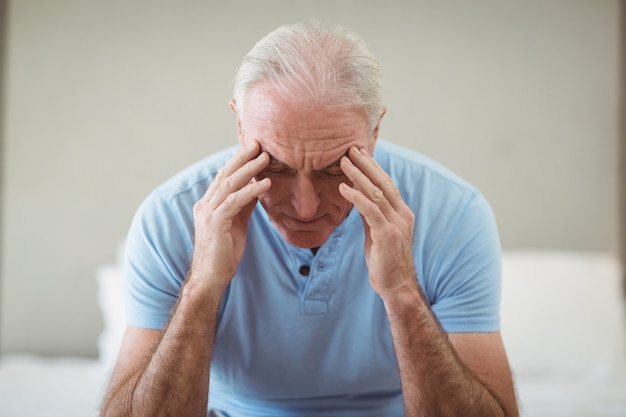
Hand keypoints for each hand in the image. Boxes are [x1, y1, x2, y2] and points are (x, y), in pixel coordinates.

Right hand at [189, 140, 269, 290]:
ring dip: (249, 169)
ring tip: (266, 158)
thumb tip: (258, 187)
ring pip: (230, 184)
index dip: (238, 160)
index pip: (223, 175)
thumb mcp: (238, 223)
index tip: (254, 147)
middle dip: (242, 157)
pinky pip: (235, 202)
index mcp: (208, 203)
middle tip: (259, 143)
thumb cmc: (224, 252)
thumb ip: (244, 205)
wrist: (211, 277)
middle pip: (225, 174)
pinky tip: (265, 184)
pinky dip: (251, 191)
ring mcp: (208, 213)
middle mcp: (205, 204)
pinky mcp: (215, 223)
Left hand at [339, 146, 415, 297]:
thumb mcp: (377, 232)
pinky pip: (370, 210)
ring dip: (358, 176)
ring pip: (376, 193)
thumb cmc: (385, 261)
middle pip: (383, 182)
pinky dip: (356, 196)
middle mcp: (402, 214)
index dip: (373, 167)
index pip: (387, 183)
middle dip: (366, 164)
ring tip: (343, 162)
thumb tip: (357, 195)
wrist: (397, 286)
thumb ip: (371, 214)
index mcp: (402, 212)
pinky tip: (343, 188)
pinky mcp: (387, 235)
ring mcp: (397, 224)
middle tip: (350, 148)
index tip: (358, 153)